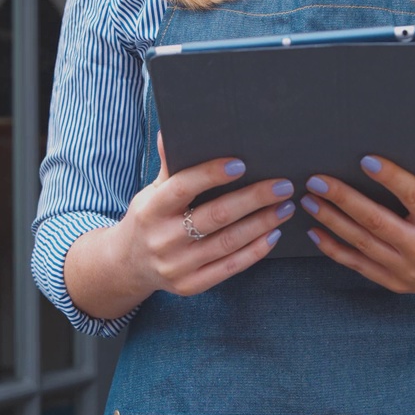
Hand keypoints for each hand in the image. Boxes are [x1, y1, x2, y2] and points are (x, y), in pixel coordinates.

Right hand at [101, 133, 294, 303]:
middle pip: (215, 216)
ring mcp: (177, 266)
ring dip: (262, 223)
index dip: (211, 175)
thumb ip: (169, 165)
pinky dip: (255, 250)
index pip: (183, 188)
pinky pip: (230, 267)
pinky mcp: (191, 285)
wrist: (128, 265)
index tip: (241, 163)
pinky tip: (273, 234)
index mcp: (152, 208)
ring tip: (285, 207)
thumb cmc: (149, 218)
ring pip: (228, 242)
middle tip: (282, 186)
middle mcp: (163, 238)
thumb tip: (171, 129)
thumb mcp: (151, 191)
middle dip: (253, 199)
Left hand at [299, 145, 414, 323]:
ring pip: (362, 243)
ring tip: (309, 200)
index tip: (365, 159)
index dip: (390, 177)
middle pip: (376, 221)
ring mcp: (407, 270)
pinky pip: (358, 265)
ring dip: (331, 220)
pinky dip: (334, 249)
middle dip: (343, 198)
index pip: (413, 196)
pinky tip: (315, 232)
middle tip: (317, 180)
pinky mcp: (395, 283)